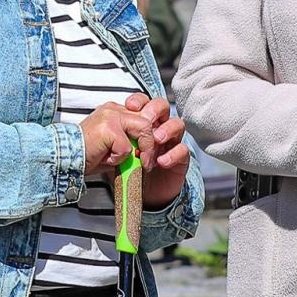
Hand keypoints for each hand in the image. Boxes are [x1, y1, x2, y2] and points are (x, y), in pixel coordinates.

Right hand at [80, 102, 149, 178]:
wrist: (63, 158)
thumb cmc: (87, 155)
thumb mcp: (114, 146)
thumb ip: (131, 143)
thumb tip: (147, 151)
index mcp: (115, 110)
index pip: (144, 112)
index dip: (150, 132)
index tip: (147, 151)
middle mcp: (114, 109)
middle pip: (147, 120)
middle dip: (151, 143)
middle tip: (147, 162)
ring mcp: (111, 116)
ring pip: (143, 128)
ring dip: (143, 149)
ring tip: (135, 163)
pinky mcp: (108, 128)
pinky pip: (127, 146)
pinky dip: (120, 158)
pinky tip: (106, 159)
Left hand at [124, 93, 191, 209]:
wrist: (137, 196)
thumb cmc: (125, 171)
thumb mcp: (114, 154)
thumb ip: (115, 142)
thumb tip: (114, 136)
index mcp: (140, 123)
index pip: (143, 103)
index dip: (139, 100)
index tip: (129, 106)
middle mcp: (157, 129)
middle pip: (162, 107)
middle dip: (155, 109)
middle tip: (147, 120)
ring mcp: (170, 143)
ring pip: (178, 124)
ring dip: (167, 129)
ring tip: (157, 140)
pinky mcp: (180, 159)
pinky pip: (182, 150)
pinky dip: (173, 153)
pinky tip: (161, 162)